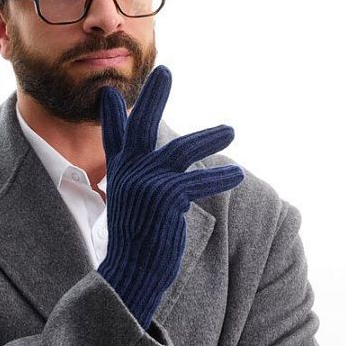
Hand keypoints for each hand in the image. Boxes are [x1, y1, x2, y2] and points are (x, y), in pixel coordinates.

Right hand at [96, 65, 244, 327]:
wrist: (131, 275)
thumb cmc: (136, 246)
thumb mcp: (131, 209)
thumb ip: (141, 185)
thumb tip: (161, 176)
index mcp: (119, 175)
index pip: (113, 137)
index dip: (111, 114)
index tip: (108, 92)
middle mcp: (129, 173)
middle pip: (141, 125)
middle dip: (153, 96)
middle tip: (165, 71)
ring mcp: (146, 182)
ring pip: (181, 149)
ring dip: (209, 138)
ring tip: (232, 130)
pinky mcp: (166, 197)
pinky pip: (198, 181)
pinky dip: (219, 178)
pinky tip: (236, 175)